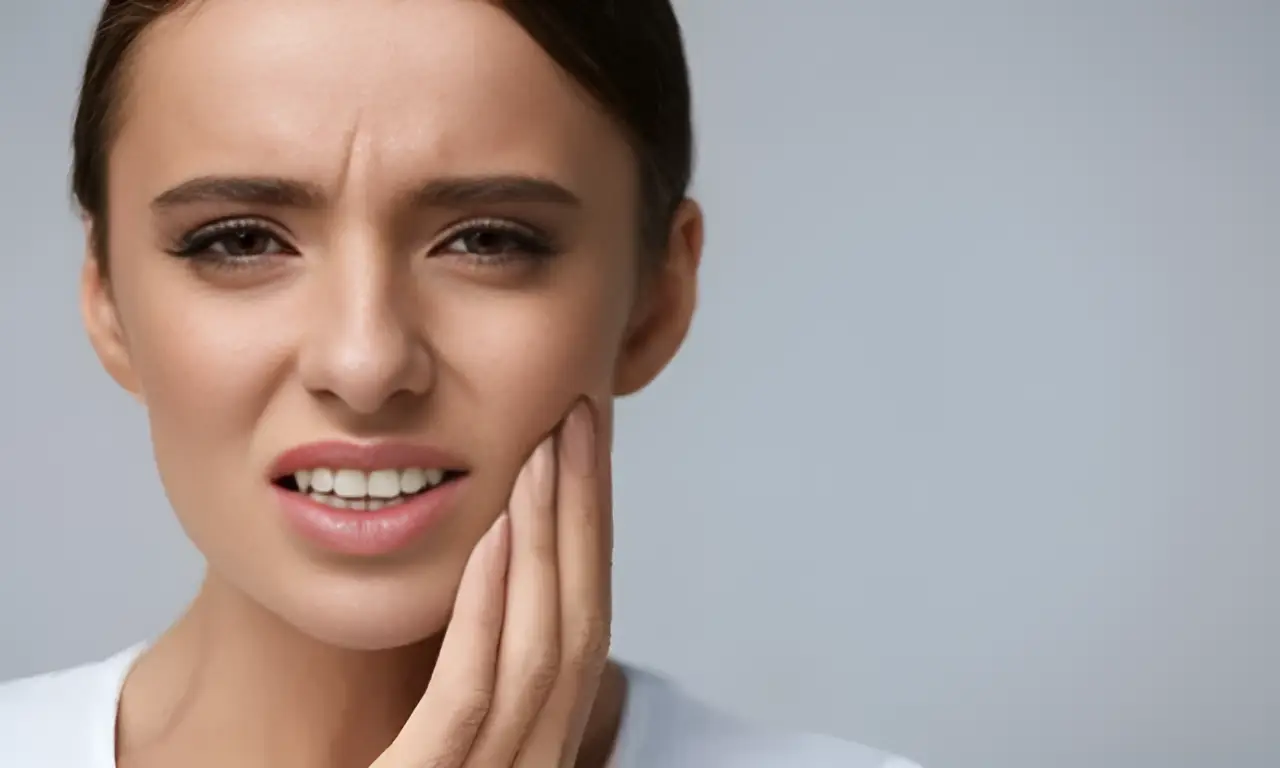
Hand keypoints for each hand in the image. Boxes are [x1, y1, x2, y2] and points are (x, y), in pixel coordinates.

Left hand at [371, 398, 612, 767]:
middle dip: (584, 517)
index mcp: (531, 749)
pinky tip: (495, 537)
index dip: (589, 536)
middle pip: (577, 625)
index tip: (583, 449)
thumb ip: (463, 677)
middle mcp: (530, 767)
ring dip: (549, 542)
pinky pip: (468, 701)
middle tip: (579, 420)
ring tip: (546, 453)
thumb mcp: (430, 740)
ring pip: (540, 653)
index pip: (576, 628)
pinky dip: (489, 614)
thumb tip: (487, 575)